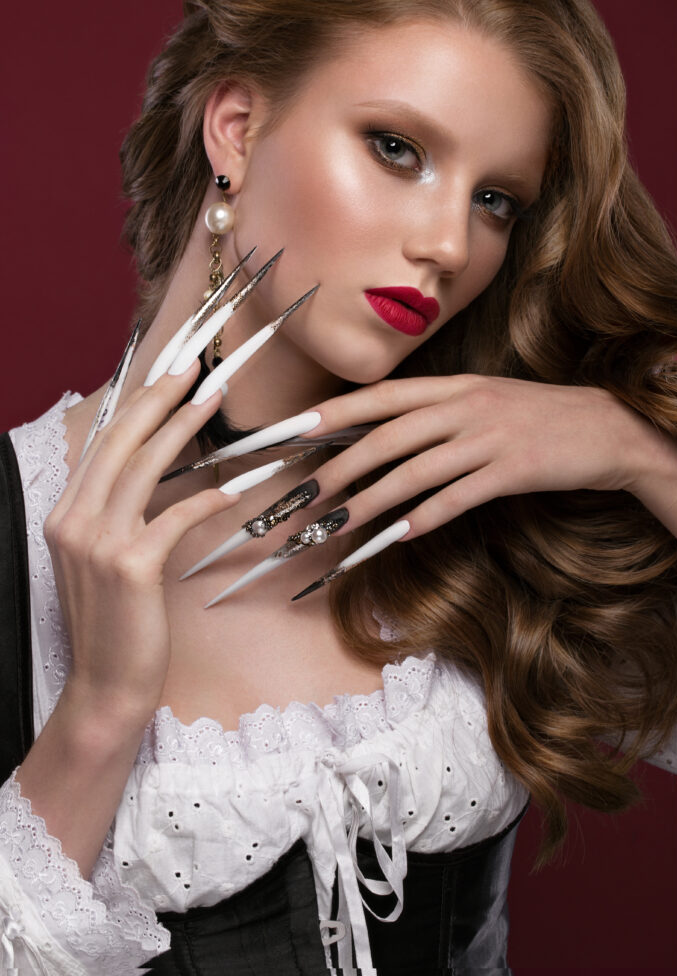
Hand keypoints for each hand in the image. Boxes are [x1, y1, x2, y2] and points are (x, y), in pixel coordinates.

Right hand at [44, 361, 239, 724]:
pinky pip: (174, 516)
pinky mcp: (130, 567)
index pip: (103, 445)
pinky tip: (233, 486)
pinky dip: (206, 497)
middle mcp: (73, 521)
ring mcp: (98, 543)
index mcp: (65, 515)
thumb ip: (115, 517)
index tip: (166, 376)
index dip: (136, 405)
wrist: (107, 686)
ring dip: (183, 426)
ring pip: (144, 467)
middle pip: (119, 442)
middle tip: (193, 367)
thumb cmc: (116, 623)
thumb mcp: (104, 561)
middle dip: (158, 397)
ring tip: (213, 398)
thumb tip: (146, 474)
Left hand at [305, 374, 670, 539]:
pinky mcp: (511, 471)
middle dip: (339, 468)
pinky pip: (455, 499)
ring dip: (369, 502)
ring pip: (413, 472)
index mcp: (453, 385)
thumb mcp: (482, 400)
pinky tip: (393, 537)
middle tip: (305, 496)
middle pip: (387, 437)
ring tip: (335, 524)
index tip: (292, 430)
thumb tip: (377, 436)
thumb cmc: (535, 417)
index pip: (380, 396)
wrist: (606, 428)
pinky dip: (420, 519)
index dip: (333, 413)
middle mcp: (464, 406)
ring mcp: (488, 438)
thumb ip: (434, 413)